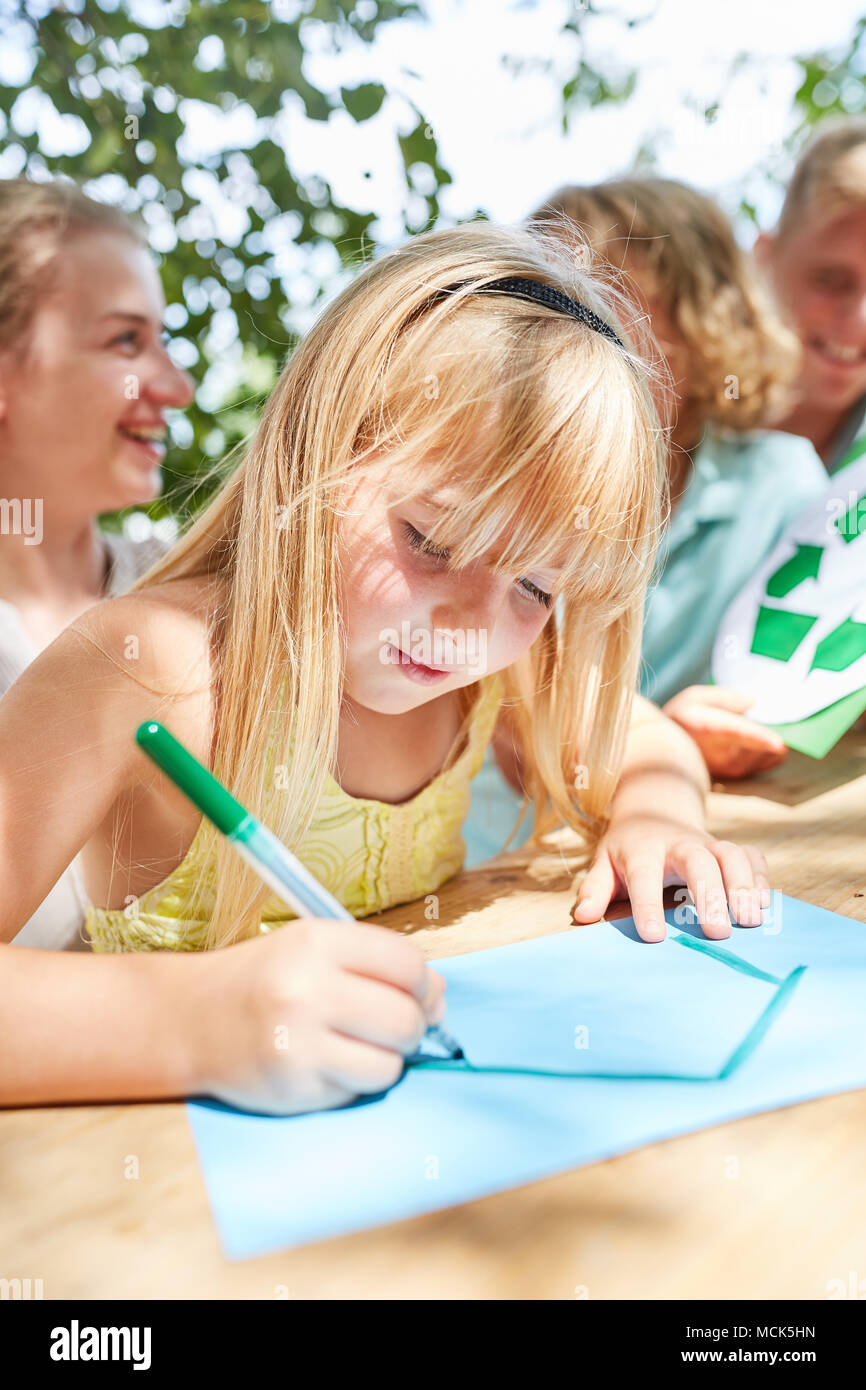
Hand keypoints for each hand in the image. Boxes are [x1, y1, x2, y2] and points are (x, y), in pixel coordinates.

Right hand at [192, 919, 446, 1115]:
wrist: (190, 1020)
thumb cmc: (265, 979)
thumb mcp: (313, 948)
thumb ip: (377, 963)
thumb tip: (440, 996)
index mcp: (316, 942)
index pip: (406, 963)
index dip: (424, 984)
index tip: (418, 993)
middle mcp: (305, 989)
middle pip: (405, 1018)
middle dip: (413, 1025)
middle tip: (394, 1025)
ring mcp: (298, 1043)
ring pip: (390, 1063)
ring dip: (386, 1058)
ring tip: (359, 1045)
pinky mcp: (294, 1088)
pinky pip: (359, 1089)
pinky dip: (357, 1079)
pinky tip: (330, 1062)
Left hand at [570, 812, 770, 942]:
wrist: (654, 811)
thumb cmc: (627, 851)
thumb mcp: (604, 864)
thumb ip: (595, 889)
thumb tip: (583, 916)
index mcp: (642, 849)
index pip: (644, 874)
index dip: (647, 904)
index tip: (653, 937)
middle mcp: (679, 843)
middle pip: (698, 861)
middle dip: (710, 894)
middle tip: (718, 933)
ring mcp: (708, 843)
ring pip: (731, 855)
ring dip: (743, 886)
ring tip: (750, 921)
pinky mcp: (730, 848)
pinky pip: (751, 856)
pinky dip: (761, 878)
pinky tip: (765, 906)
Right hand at [662, 685, 787, 779]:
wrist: (665, 751)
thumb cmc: (682, 718)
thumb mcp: (696, 697)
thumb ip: (725, 698)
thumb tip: (754, 703)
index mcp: (708, 728)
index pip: (737, 733)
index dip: (759, 738)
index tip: (779, 743)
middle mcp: (720, 753)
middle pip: (762, 745)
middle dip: (781, 732)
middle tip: (793, 718)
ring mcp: (730, 768)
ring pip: (769, 754)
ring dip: (776, 740)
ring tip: (773, 725)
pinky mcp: (738, 775)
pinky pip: (768, 761)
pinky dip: (773, 749)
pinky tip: (767, 738)